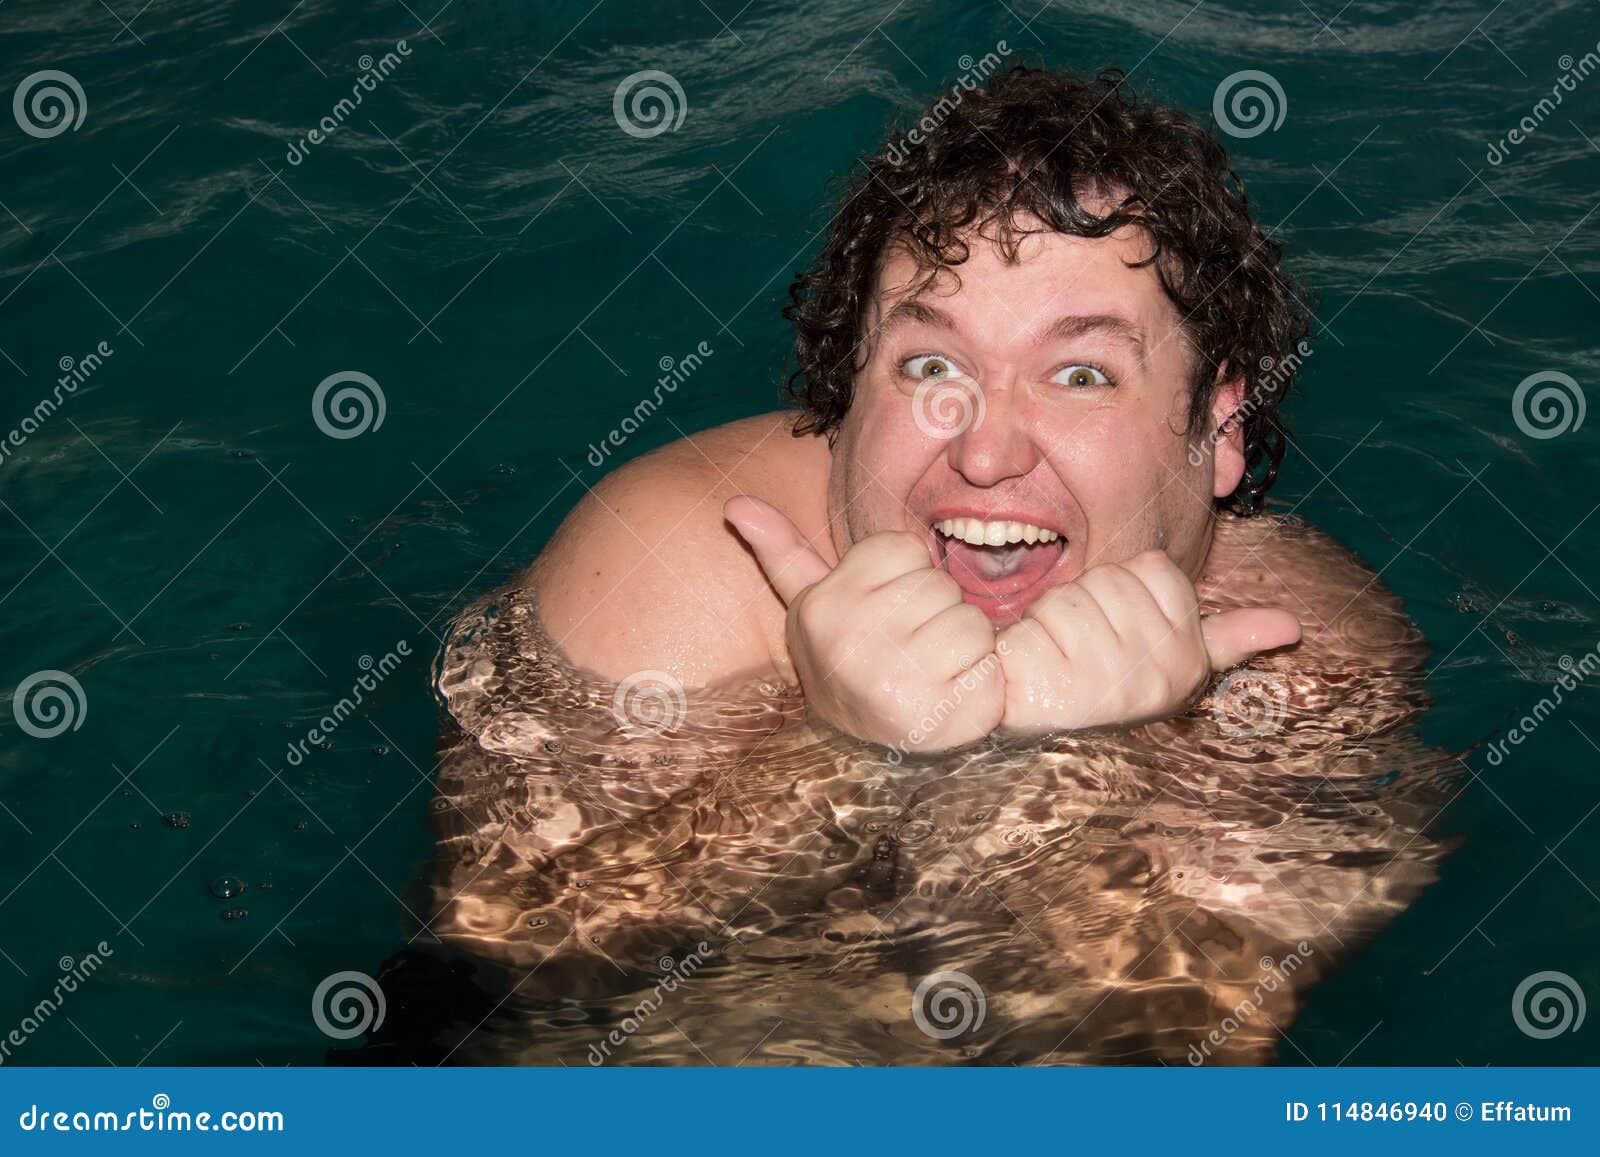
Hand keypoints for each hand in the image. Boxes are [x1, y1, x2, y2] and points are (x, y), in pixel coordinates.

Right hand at [724, 496, 1003, 751]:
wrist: (868, 750)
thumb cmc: (851, 660)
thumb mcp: (814, 606)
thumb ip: (783, 553)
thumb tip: (736, 503)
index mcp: (821, 609)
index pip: (902, 548)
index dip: (904, 577)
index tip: (884, 613)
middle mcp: (850, 644)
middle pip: (940, 584)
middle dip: (936, 612)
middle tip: (910, 649)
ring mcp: (895, 682)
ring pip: (971, 621)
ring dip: (964, 647)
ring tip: (931, 672)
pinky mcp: (942, 716)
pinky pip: (992, 664)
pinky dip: (983, 679)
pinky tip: (952, 697)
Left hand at [996, 548, 1300, 732]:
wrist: (1027, 716)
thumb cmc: (1097, 680)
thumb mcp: (1168, 656)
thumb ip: (1229, 638)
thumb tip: (1293, 625)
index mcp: (1189, 663)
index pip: (1156, 568)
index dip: (1124, 589)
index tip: (1120, 632)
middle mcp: (1161, 676)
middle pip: (1113, 578)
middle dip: (1085, 601)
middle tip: (1078, 645)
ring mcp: (1116, 682)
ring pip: (1077, 595)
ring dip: (1052, 616)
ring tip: (1057, 656)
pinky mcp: (1067, 685)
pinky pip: (1047, 615)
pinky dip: (1030, 632)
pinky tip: (1036, 665)